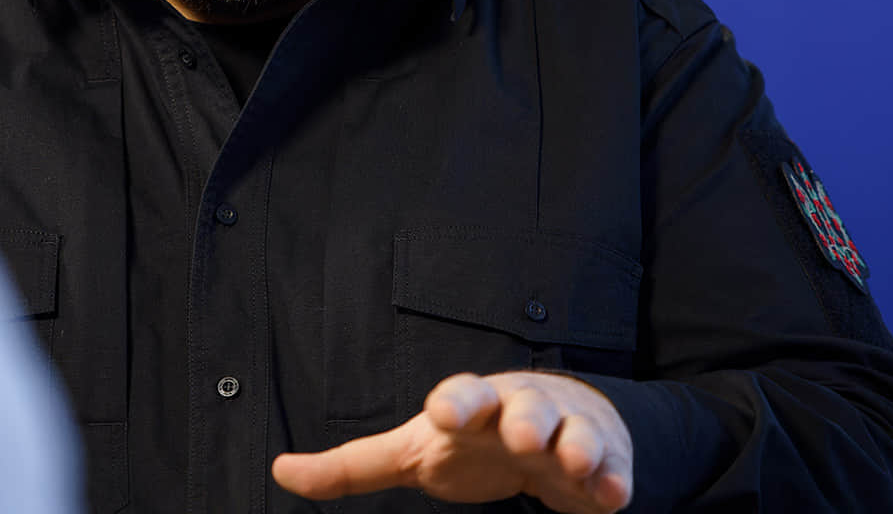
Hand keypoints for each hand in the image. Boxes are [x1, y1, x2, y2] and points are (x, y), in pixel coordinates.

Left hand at [271, 371, 632, 512]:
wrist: (551, 427)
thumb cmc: (472, 440)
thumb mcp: (413, 451)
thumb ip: (353, 466)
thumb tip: (279, 471)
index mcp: (470, 406)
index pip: (458, 395)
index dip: (451, 402)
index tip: (441, 414)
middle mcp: (519, 410)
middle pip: (524, 405)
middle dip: (525, 418)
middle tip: (522, 435)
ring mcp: (564, 434)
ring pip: (575, 432)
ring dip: (576, 445)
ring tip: (573, 463)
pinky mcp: (602, 463)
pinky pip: (612, 470)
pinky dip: (613, 480)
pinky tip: (611, 497)